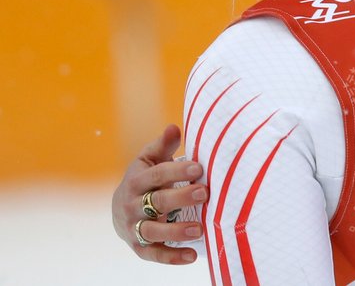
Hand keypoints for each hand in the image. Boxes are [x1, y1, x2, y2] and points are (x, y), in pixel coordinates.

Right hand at [111, 124, 207, 263]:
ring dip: (175, 231)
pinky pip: (153, 254)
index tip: (199, 168)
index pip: (156, 175)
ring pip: (152, 231)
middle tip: (205, 193)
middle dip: (180, 198)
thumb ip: (163, 147)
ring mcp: (134, 227)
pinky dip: (171, 257)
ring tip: (199, 229)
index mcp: (136, 181)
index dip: (176, 171)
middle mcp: (132, 205)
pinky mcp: (139, 246)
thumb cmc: (145, 179)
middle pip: (156, 202)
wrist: (120, 208)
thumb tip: (174, 128)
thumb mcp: (150, 161)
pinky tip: (191, 256)